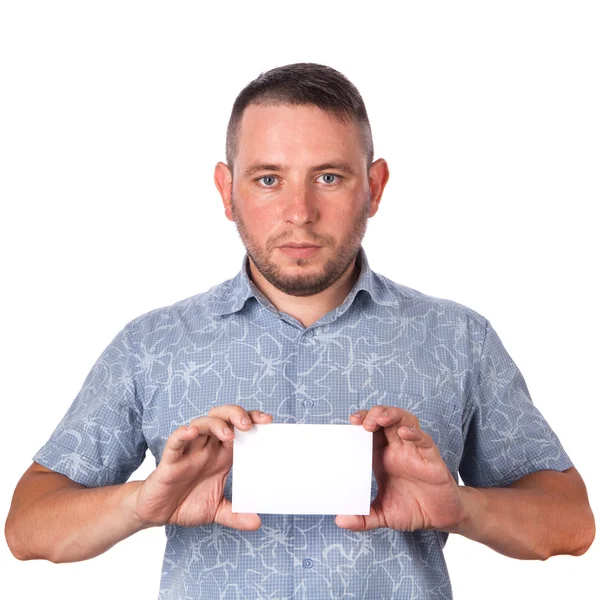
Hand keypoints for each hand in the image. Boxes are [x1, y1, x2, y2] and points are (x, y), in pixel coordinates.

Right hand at [133, 405, 271, 529]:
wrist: (157, 512)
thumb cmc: (186, 503)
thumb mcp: (216, 510)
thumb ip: (235, 514)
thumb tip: (257, 522)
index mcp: (220, 455)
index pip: (238, 428)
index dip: (252, 419)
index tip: (268, 421)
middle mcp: (206, 448)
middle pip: (222, 418)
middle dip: (236, 415)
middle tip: (249, 425)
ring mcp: (189, 451)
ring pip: (201, 423)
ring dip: (216, 424)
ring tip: (228, 435)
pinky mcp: (170, 460)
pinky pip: (175, 442)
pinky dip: (183, 434)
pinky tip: (192, 432)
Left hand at [335, 405, 465, 532]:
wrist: (441, 519)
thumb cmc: (412, 509)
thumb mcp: (383, 515)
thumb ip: (363, 518)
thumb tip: (340, 521)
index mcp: (383, 456)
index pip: (370, 431)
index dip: (361, 422)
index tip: (350, 422)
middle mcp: (398, 449)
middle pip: (385, 419)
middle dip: (373, 414)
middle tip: (362, 422)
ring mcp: (415, 451)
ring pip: (404, 421)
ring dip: (391, 415)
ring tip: (379, 420)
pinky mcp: (432, 459)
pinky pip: (424, 440)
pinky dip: (414, 433)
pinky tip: (404, 433)